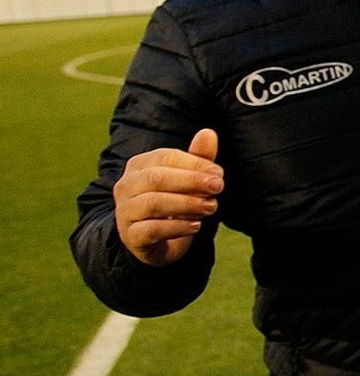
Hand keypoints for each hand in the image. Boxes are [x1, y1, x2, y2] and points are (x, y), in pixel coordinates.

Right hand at [112, 129, 223, 266]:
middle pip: (157, 178)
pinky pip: (151, 229)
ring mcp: (125, 212)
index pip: (164, 158)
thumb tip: (209, 132)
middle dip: (191, 181)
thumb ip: (199, 159)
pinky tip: (196, 226)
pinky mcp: (131, 236)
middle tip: (218, 187)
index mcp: (139, 165)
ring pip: (153, 203)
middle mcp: (126, 186)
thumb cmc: (175, 202)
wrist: (157, 242)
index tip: (219, 173)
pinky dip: (176, 227)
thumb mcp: (189, 180)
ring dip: (187, 204)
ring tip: (211, 207)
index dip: (194, 164)